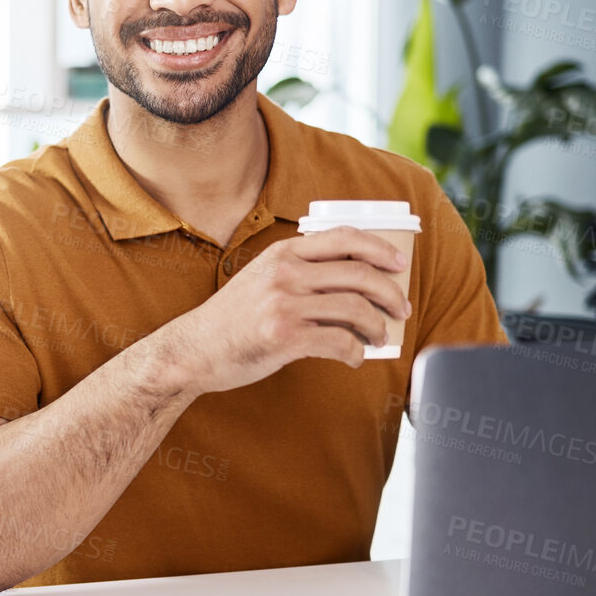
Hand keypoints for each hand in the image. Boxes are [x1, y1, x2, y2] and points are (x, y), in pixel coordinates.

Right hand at [156, 227, 410, 395]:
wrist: (194, 349)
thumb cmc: (232, 318)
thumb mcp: (261, 278)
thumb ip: (298, 271)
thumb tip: (353, 281)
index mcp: (283, 253)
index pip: (344, 238)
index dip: (380, 248)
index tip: (400, 264)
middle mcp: (285, 273)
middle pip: (358, 273)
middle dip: (390, 292)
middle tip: (401, 308)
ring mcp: (284, 304)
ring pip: (354, 308)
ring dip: (377, 326)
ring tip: (381, 337)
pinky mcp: (284, 337)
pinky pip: (338, 342)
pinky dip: (355, 352)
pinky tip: (354, 358)